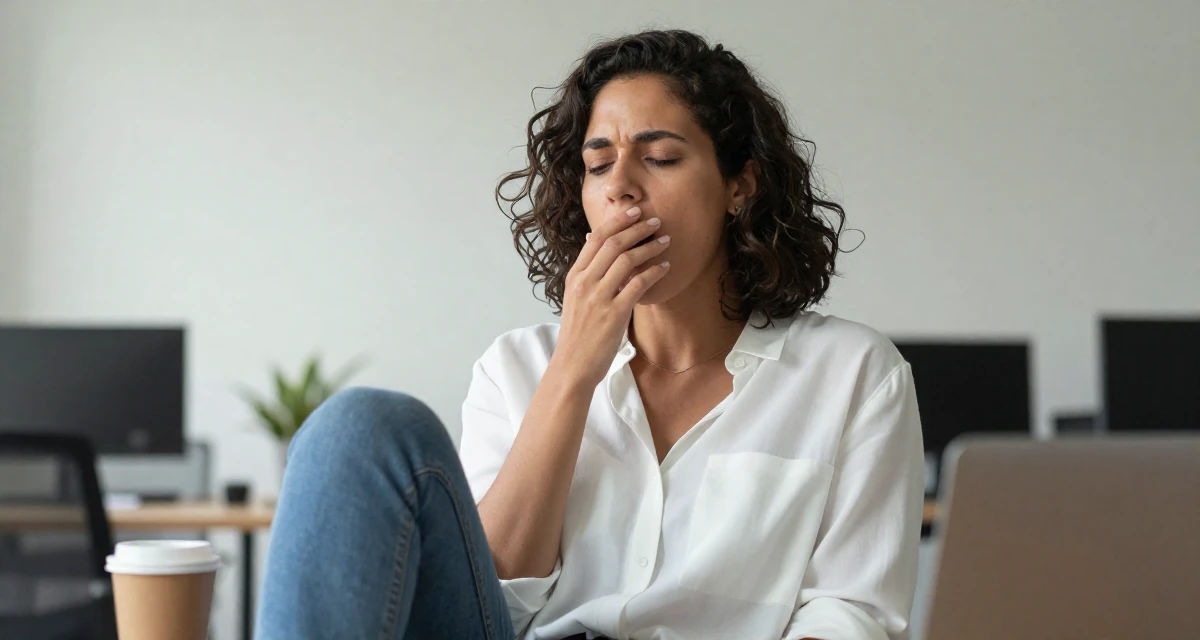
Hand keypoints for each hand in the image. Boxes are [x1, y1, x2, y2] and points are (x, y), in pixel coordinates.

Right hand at [551, 206, 670, 386]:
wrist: (571, 366)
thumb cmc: (577, 334)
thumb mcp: (575, 298)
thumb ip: (586, 273)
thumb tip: (592, 243)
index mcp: (574, 276)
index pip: (596, 238)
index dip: (618, 221)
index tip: (635, 211)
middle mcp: (584, 283)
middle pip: (613, 243)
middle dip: (637, 228)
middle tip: (656, 221)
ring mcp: (598, 298)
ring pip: (626, 260)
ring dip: (649, 247)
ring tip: (665, 241)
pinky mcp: (614, 314)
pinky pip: (638, 284)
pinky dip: (654, 272)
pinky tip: (665, 267)